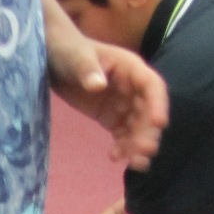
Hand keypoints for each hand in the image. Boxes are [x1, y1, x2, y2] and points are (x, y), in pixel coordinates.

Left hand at [48, 36, 167, 171]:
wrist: (54, 60)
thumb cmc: (68, 50)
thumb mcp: (76, 57)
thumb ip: (87, 70)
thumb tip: (97, 86)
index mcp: (131, 69)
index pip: (152, 86)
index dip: (158, 104)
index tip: (159, 123)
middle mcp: (133, 88)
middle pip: (148, 112)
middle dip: (148, 132)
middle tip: (143, 151)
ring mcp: (123, 104)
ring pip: (138, 127)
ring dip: (138, 145)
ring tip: (134, 163)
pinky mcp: (112, 117)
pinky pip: (123, 134)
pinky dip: (123, 147)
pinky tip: (114, 157)